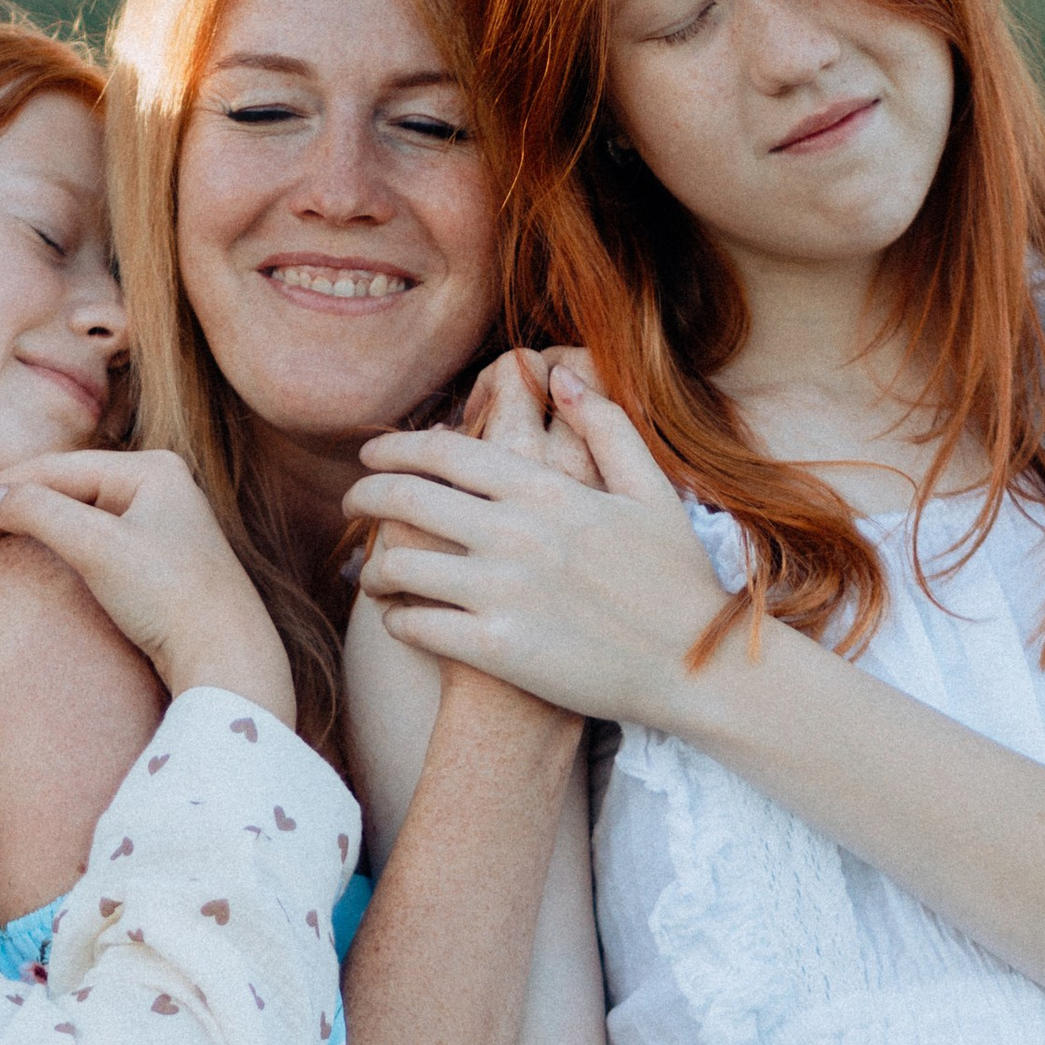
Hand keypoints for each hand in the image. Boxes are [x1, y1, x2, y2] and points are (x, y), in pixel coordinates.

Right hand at [0, 447, 295, 726]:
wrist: (227, 660)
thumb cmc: (170, 599)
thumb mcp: (97, 548)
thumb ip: (38, 511)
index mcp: (149, 468)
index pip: (49, 470)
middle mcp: (155, 486)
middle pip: (54, 488)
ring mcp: (155, 522)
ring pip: (65, 513)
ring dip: (11, 525)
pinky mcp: (152, 560)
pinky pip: (81, 537)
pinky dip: (39, 542)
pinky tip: (9, 549)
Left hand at [349, 369, 725, 730]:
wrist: (694, 670)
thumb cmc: (676, 581)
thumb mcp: (652, 491)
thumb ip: (606, 426)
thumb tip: (561, 375)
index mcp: (548, 489)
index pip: (446, 453)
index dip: (396, 449)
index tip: (370, 453)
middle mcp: (517, 533)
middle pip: (407, 500)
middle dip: (365, 498)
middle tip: (351, 504)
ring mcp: (503, 591)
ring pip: (401, 565)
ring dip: (374, 566)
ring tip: (372, 572)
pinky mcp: (496, 648)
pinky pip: (416, 626)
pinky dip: (396, 619)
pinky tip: (399, 619)